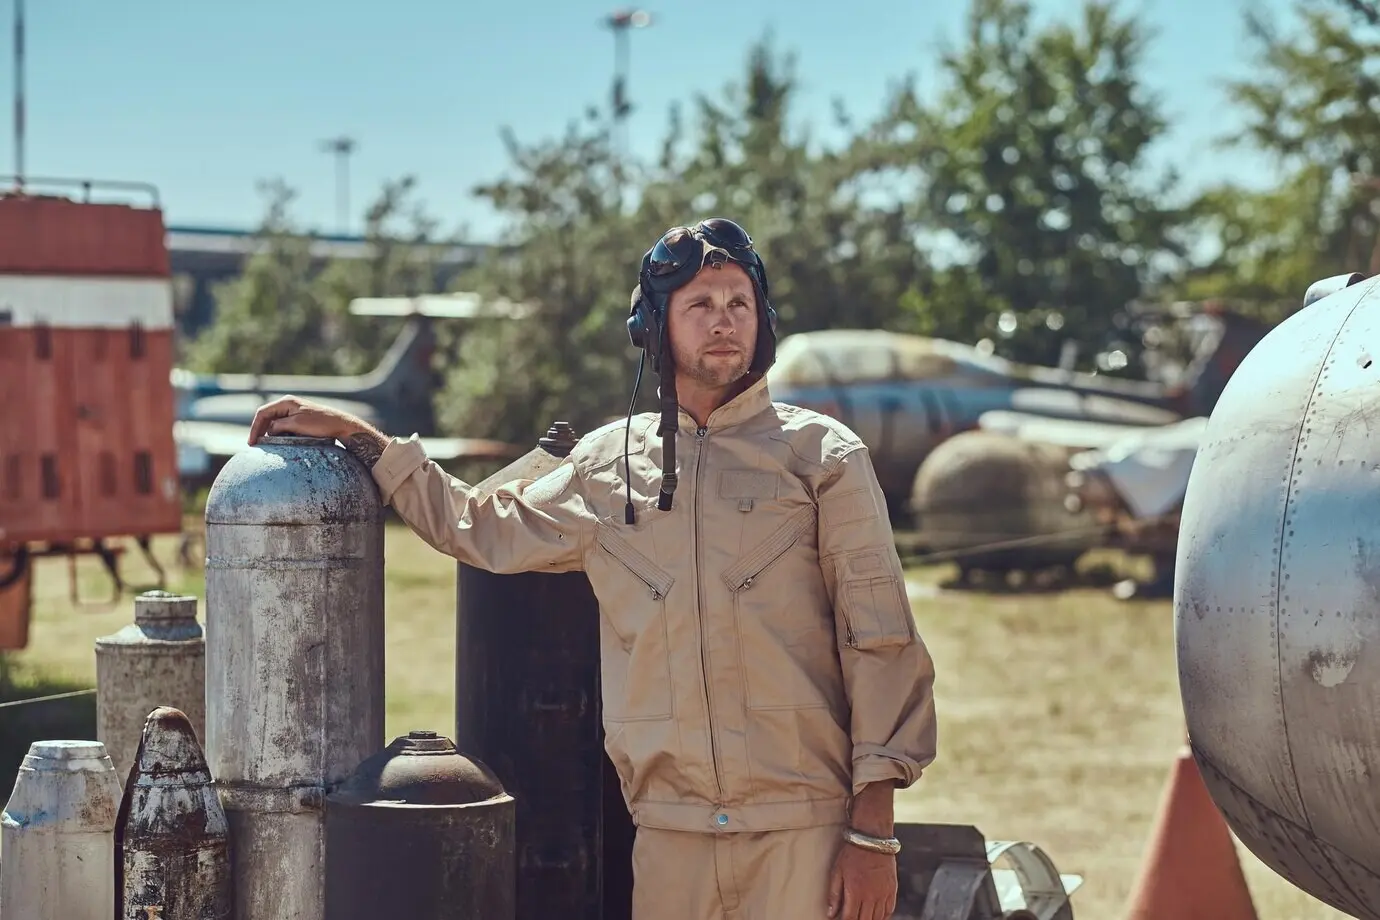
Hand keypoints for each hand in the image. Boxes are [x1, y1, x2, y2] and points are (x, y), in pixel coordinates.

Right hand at [247, 396, 369, 445]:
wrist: (340, 426)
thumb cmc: (320, 424)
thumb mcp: (296, 425)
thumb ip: (279, 426)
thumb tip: (268, 431)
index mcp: (286, 402)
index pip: (262, 413)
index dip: (254, 427)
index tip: (252, 442)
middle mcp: (288, 405)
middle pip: (267, 418)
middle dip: (260, 431)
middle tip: (256, 446)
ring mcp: (294, 412)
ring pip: (275, 424)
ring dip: (270, 434)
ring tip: (268, 446)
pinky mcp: (299, 420)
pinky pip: (284, 427)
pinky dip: (280, 435)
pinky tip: (280, 443)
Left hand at [827, 842, 896, 919]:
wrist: (872, 838)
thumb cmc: (852, 853)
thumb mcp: (837, 871)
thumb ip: (834, 894)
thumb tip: (831, 913)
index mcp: (855, 892)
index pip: (849, 918)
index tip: (840, 919)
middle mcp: (871, 896)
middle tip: (850, 917)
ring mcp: (883, 894)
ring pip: (877, 919)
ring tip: (862, 917)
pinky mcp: (892, 890)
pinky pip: (889, 910)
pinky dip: (882, 917)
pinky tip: (876, 916)